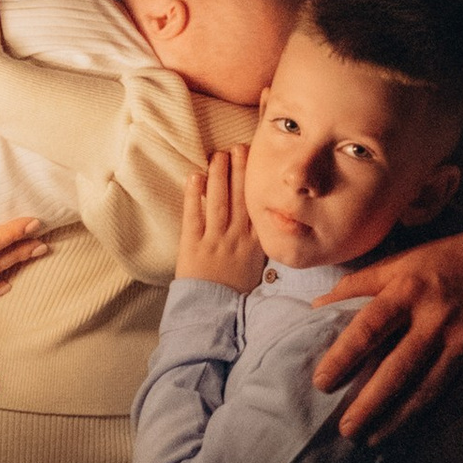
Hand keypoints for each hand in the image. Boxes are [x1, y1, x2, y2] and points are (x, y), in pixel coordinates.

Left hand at [177, 147, 265, 289]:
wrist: (214, 315)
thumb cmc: (236, 293)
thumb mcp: (259, 269)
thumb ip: (261, 244)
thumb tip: (269, 223)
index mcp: (256, 244)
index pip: (259, 207)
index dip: (258, 183)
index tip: (260, 162)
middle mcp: (238, 239)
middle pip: (241, 198)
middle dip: (241, 170)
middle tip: (241, 146)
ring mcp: (215, 241)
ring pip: (219, 202)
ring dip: (220, 176)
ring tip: (220, 154)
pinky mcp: (193, 247)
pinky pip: (193, 216)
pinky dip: (194, 195)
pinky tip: (195, 176)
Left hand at [310, 226, 462, 439]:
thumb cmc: (447, 262)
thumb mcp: (401, 262)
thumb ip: (359, 284)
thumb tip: (317, 309)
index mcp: (410, 290)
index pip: (369, 328)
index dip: (343, 358)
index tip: (322, 383)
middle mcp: (437, 319)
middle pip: (398, 371)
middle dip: (369, 405)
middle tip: (345, 429)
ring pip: (426, 393)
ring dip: (397, 422)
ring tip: (372, 441)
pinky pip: (455, 400)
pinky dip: (432, 422)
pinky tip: (411, 436)